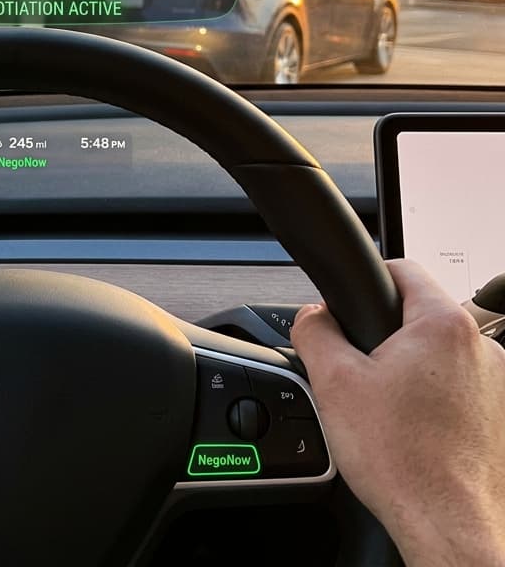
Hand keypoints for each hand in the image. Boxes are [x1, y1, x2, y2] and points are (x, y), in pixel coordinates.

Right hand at [292, 259, 504, 565]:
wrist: (449, 526)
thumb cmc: (404, 461)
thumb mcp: (332, 381)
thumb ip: (313, 330)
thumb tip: (311, 316)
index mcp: (443, 325)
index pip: (401, 269)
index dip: (365, 282)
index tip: (349, 307)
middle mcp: (483, 347)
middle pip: (419, 315)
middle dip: (385, 337)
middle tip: (360, 373)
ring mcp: (499, 384)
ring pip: (438, 355)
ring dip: (410, 370)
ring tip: (388, 410)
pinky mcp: (502, 416)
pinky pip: (458, 387)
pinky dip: (434, 399)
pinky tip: (413, 430)